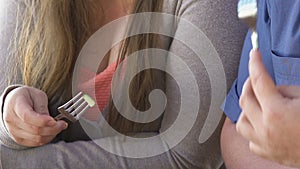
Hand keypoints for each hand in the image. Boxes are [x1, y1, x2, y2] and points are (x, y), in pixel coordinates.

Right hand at [3, 86, 67, 146]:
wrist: (13, 102)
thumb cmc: (26, 97)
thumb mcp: (37, 95)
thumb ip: (42, 107)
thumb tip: (49, 121)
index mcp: (15, 105)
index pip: (27, 117)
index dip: (42, 121)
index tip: (54, 121)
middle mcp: (11, 120)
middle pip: (34, 130)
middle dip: (53, 128)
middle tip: (63, 123)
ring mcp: (13, 131)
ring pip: (36, 139)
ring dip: (51, 134)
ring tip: (59, 127)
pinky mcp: (18, 139)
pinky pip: (35, 143)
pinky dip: (46, 139)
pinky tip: (52, 132)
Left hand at [236, 50, 299, 167]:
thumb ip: (286, 91)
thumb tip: (272, 89)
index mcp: (276, 112)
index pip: (259, 80)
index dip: (255, 63)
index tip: (253, 54)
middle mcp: (265, 128)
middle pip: (245, 99)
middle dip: (249, 84)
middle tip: (255, 77)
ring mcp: (264, 143)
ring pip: (241, 122)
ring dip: (246, 109)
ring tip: (256, 102)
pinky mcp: (267, 153)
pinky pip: (250, 139)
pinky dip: (253, 129)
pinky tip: (261, 124)